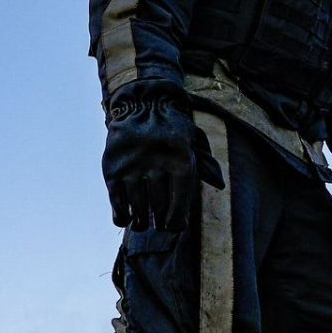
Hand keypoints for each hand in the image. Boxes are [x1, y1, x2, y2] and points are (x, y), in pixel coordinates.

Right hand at [102, 85, 223, 231]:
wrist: (141, 105)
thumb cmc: (172, 129)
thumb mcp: (193, 140)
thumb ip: (207, 163)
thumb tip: (220, 185)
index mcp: (181, 159)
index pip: (181, 199)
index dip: (177, 219)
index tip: (174, 227)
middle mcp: (156, 163)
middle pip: (159, 206)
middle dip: (161, 222)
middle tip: (161, 226)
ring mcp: (132, 167)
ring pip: (138, 207)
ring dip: (141, 221)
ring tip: (143, 224)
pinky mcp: (112, 169)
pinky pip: (116, 201)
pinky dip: (121, 215)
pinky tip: (126, 219)